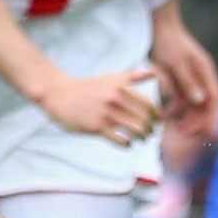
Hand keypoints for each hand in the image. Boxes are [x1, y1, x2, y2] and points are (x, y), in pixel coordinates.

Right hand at [37, 68, 161, 145]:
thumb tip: (154, 74)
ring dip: (142, 137)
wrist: (61, 95)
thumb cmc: (90, 87)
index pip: (148, 105)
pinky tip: (127, 143)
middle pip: (144, 119)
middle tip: (149, 133)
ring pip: (135, 130)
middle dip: (150, 129)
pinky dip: (127, 144)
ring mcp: (106, 114)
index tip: (156, 122)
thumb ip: (134, 76)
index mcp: (121, 88)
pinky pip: (120, 140)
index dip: (156, 116)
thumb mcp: (112, 78)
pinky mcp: (96, 127)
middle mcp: (115, 99)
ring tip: (140, 138)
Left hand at [150, 19, 217, 139]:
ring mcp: (192, 79)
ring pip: (194, 104)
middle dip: (198, 121)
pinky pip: (182, 99)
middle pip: (206, 105)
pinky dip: (175, 108)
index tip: (196, 129)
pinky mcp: (181, 80)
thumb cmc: (169, 42)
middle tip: (184, 134)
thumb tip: (201, 101)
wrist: (161, 27)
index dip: (208, 117)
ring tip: (175, 128)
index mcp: (206, 72)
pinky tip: (165, 115)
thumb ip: (188, 82)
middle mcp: (202, 77)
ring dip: (187, 117)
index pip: (214, 99)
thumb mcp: (177, 62)